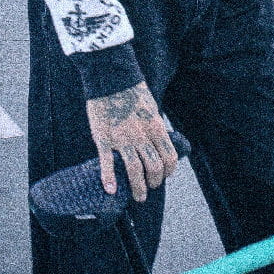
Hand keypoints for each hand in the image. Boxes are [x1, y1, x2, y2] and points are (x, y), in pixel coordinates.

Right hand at [86, 81, 177, 202]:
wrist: (110, 76)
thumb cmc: (131, 90)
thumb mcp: (151, 107)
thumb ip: (153, 127)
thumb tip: (157, 143)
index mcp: (155, 127)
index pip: (169, 157)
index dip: (168, 171)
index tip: (163, 176)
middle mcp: (141, 135)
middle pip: (154, 168)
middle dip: (154, 183)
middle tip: (149, 188)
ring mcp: (122, 138)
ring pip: (134, 171)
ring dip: (138, 188)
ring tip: (138, 196)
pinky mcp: (104, 138)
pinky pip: (108, 163)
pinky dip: (109, 179)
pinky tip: (111, 190)